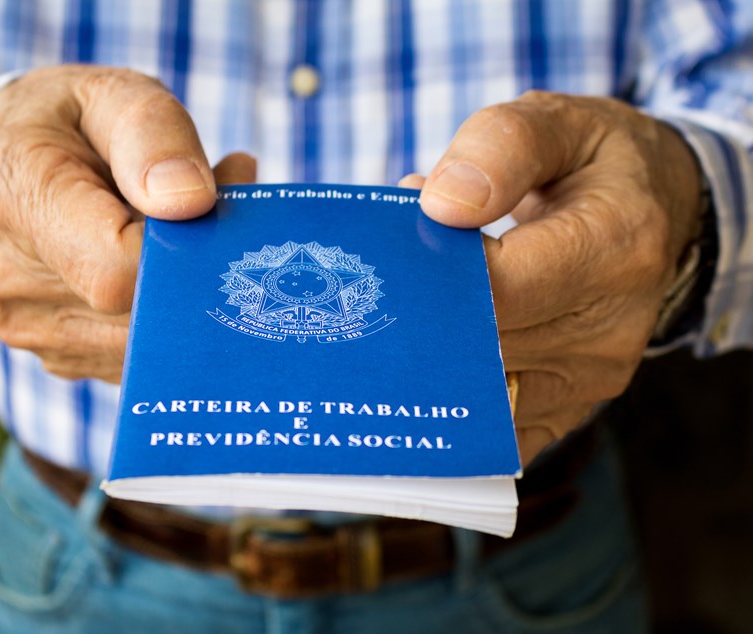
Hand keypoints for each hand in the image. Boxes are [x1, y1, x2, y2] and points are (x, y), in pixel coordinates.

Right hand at [0, 65, 253, 382]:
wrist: (11, 168)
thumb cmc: (72, 126)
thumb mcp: (115, 97)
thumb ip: (155, 136)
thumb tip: (189, 203)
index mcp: (17, 194)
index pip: (116, 268)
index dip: (178, 252)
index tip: (204, 208)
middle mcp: (8, 275)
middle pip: (136, 315)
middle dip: (191, 273)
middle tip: (212, 214)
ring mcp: (29, 326)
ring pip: (143, 344)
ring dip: (181, 299)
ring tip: (177, 236)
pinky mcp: (57, 354)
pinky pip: (134, 357)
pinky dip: (162, 321)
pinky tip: (156, 272)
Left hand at [402, 91, 701, 464]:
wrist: (658, 214)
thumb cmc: (595, 164)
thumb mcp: (558, 124)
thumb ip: (500, 149)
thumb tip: (440, 205)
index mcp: (617, 246)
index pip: (500, 286)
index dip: (438, 272)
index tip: (408, 242)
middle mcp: (612, 327)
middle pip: (482, 346)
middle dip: (421, 316)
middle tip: (389, 280)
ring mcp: (591, 378)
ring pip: (478, 394)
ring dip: (428, 357)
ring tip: (416, 305)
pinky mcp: (570, 408)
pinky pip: (494, 432)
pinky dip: (450, 405)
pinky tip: (427, 363)